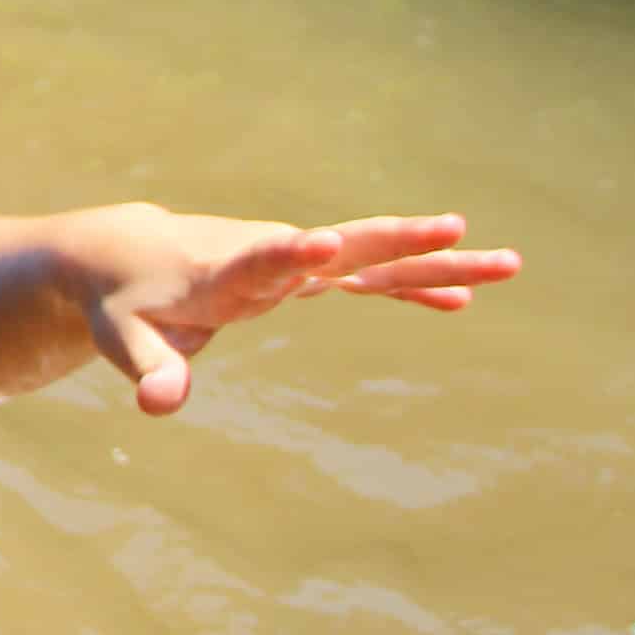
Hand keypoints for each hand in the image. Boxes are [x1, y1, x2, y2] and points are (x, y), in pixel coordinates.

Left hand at [81, 210, 520, 417]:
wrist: (128, 252)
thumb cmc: (125, 300)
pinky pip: (369, 279)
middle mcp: (272, 256)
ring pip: (374, 257)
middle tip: (458, 228)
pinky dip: (413, 286)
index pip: (264, 260)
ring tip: (509, 263)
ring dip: (436, 261)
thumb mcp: (125, 339)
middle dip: (399, 240)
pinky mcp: (307, 272)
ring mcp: (297, 261)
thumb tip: (160, 405)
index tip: (325, 243)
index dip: (292, 255)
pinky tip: (463, 301)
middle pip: (345, 247)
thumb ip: (148, 367)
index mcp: (226, 271)